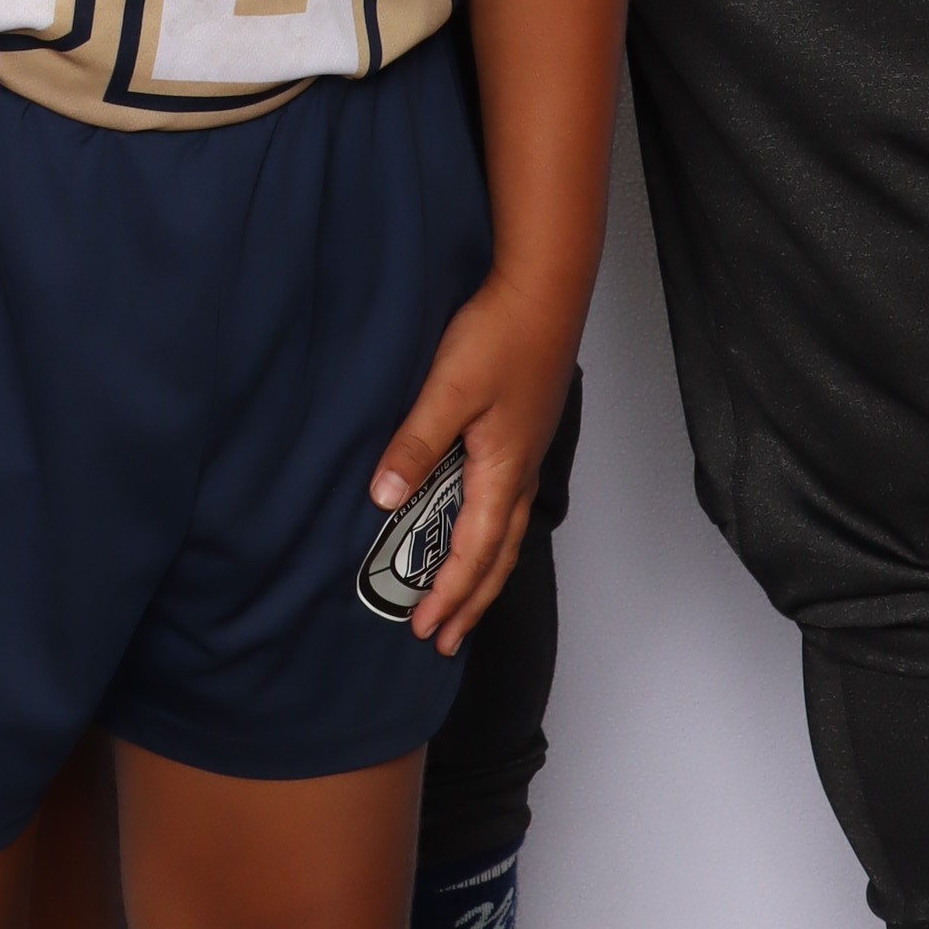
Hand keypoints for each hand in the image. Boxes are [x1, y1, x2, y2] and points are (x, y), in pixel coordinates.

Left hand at [369, 273, 587, 655]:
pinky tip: (476, 528)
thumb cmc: (501, 336)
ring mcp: (527, 454)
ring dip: (483, 573)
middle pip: (498, 557)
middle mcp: (522, 473)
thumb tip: (383, 499)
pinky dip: (491, 536)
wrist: (545, 289)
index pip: (474, 553)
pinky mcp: (523, 433)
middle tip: (443, 639)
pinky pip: (508, 505)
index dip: (449, 595)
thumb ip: (415, 446)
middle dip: (470, 601)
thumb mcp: (448, 391)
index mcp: (503, 472)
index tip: (423, 629)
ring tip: (462, 600)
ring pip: (507, 534)